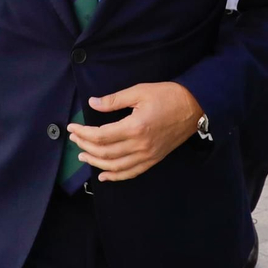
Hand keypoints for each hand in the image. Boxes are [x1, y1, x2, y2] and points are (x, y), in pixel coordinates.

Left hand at [68, 82, 204, 181]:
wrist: (195, 107)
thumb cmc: (168, 96)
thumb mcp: (139, 91)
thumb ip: (114, 100)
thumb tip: (93, 103)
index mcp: (135, 127)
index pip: (101, 136)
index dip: (83, 133)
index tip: (73, 128)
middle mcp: (140, 145)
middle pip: (105, 153)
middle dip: (86, 146)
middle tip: (75, 138)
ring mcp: (148, 155)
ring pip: (115, 166)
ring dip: (96, 163)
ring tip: (83, 155)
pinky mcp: (154, 159)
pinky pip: (131, 173)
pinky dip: (116, 176)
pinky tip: (104, 176)